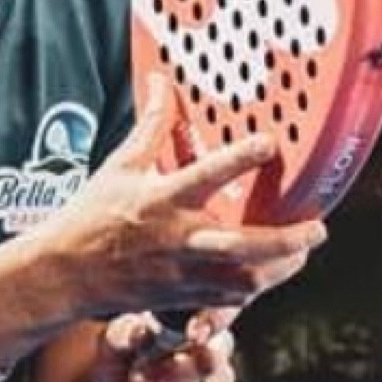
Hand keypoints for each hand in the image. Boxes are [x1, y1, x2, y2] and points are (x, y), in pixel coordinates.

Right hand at [53, 78, 326, 322]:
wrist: (64, 274)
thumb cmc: (90, 217)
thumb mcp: (120, 166)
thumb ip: (152, 125)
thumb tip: (162, 81)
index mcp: (162, 200)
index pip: (208, 174)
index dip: (242, 157)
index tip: (270, 143)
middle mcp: (178, 239)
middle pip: (245, 245)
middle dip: (288, 240)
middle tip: (318, 227)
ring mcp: (181, 273)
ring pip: (244, 280)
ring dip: (279, 269)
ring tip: (298, 253)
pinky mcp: (180, 297)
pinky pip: (226, 300)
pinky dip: (250, 288)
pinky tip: (264, 273)